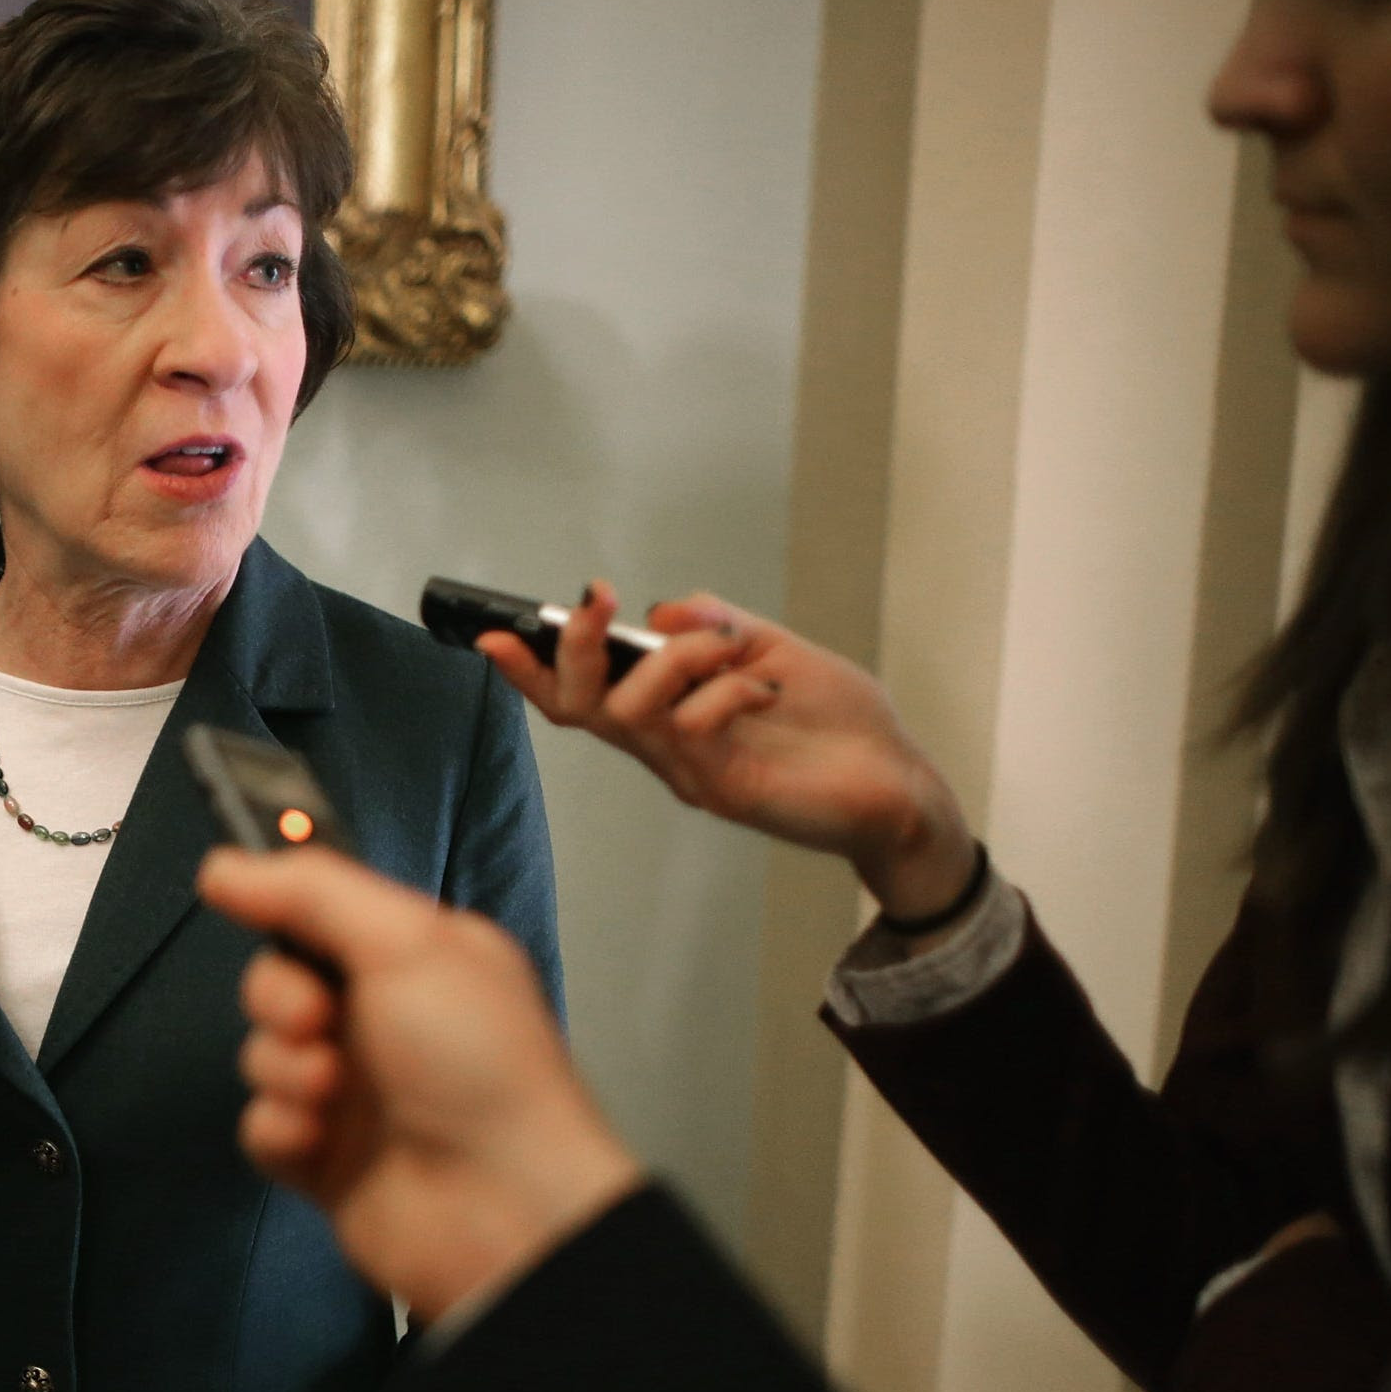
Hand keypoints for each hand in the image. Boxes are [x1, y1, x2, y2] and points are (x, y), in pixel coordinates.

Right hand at [196, 847, 641, 1322]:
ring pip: (264, 1055)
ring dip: (285, 1069)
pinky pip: (262, 1127)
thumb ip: (312, 892)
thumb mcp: (405, 944)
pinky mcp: (326, 1160)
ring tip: (333, 1093)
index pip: (322, 912)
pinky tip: (317, 1141)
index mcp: (417, 959)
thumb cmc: (479, 1066)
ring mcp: (355, 1094)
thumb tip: (226, 864)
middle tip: (318, 1019)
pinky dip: (280, 1129)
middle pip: (278, 981)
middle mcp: (384, 1021)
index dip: (281, 906)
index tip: (238, 893)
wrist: (504, 1207)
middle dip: (280, 998)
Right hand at [479, 582, 977, 919]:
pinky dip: (724, 688)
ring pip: (631, 710)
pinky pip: (691, 728)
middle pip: (580, 708)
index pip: (581, 695)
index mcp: (668, 716)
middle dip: (573, 650)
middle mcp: (666, 748)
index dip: (532, 670)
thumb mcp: (772, 650)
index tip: (493, 634)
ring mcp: (690, 772)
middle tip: (595, 603)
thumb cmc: (838, 728)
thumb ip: (715, 625)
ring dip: (676, 659)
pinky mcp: (722, 788)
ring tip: (731, 649)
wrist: (897, 784)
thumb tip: (661, 612)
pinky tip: (767, 688)